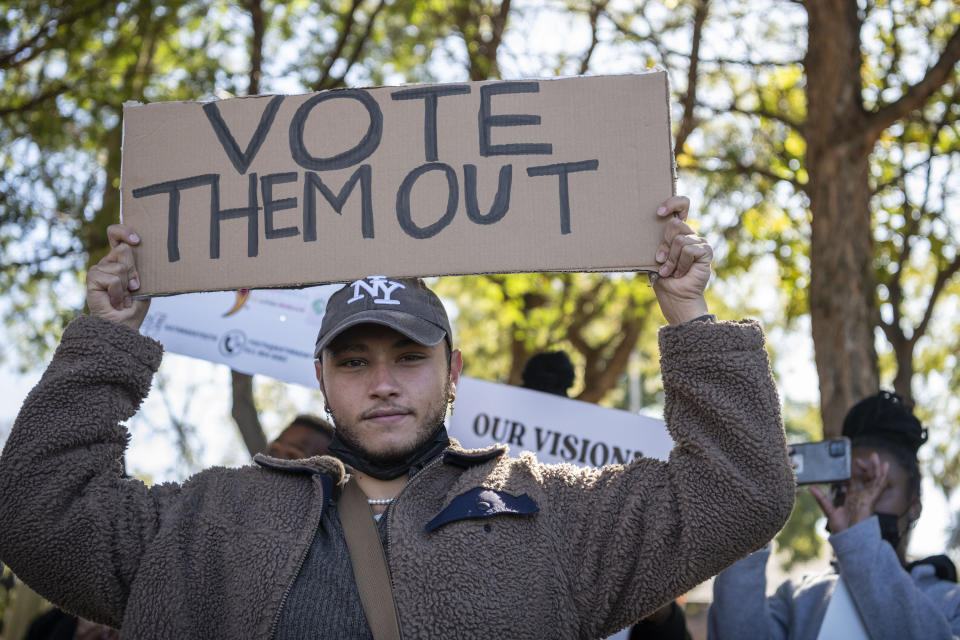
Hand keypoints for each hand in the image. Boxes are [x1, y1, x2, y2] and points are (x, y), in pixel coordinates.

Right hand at [86, 224, 149, 330]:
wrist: (122, 325)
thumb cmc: (133, 307)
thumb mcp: (142, 284)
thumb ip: (137, 267)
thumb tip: (133, 248)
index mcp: (120, 259)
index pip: (116, 235)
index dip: (124, 231)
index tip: (136, 240)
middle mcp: (108, 262)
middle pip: (124, 249)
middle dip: (134, 270)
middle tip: (133, 287)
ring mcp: (99, 269)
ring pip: (120, 266)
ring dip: (126, 284)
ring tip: (123, 297)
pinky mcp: (92, 278)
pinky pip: (112, 278)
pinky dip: (117, 292)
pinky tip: (114, 300)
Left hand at [652, 196, 711, 323]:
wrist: (675, 297)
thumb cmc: (663, 278)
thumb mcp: (655, 257)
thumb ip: (656, 243)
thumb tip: (638, 230)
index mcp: (677, 232)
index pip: (682, 206)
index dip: (672, 203)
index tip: (659, 213)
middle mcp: (690, 234)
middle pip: (674, 224)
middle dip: (664, 245)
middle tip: (661, 261)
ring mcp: (699, 242)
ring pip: (679, 240)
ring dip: (670, 260)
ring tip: (670, 271)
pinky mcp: (706, 251)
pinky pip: (688, 250)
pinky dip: (680, 264)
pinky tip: (680, 273)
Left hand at [809, 452, 888, 533]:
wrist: (850, 538)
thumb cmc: (842, 529)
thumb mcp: (829, 511)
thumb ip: (822, 499)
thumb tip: (811, 488)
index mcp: (852, 498)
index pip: (854, 482)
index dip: (853, 473)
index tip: (850, 464)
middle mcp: (862, 496)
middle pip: (866, 479)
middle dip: (865, 468)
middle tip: (860, 458)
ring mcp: (868, 497)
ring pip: (874, 479)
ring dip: (875, 467)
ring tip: (875, 456)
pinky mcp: (872, 499)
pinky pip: (880, 485)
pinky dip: (883, 475)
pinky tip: (885, 466)